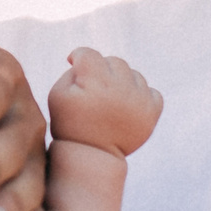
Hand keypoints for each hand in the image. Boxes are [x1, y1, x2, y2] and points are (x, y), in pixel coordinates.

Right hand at [47, 47, 162, 157]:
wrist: (92, 156)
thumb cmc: (70, 123)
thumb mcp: (59, 94)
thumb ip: (73, 70)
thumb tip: (89, 59)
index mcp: (96, 81)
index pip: (89, 54)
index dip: (79, 58)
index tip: (74, 65)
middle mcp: (121, 87)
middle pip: (114, 61)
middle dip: (102, 70)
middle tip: (93, 91)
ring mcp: (140, 100)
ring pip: (134, 75)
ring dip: (122, 83)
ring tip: (109, 101)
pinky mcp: (152, 112)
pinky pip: (151, 91)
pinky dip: (141, 96)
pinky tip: (126, 107)